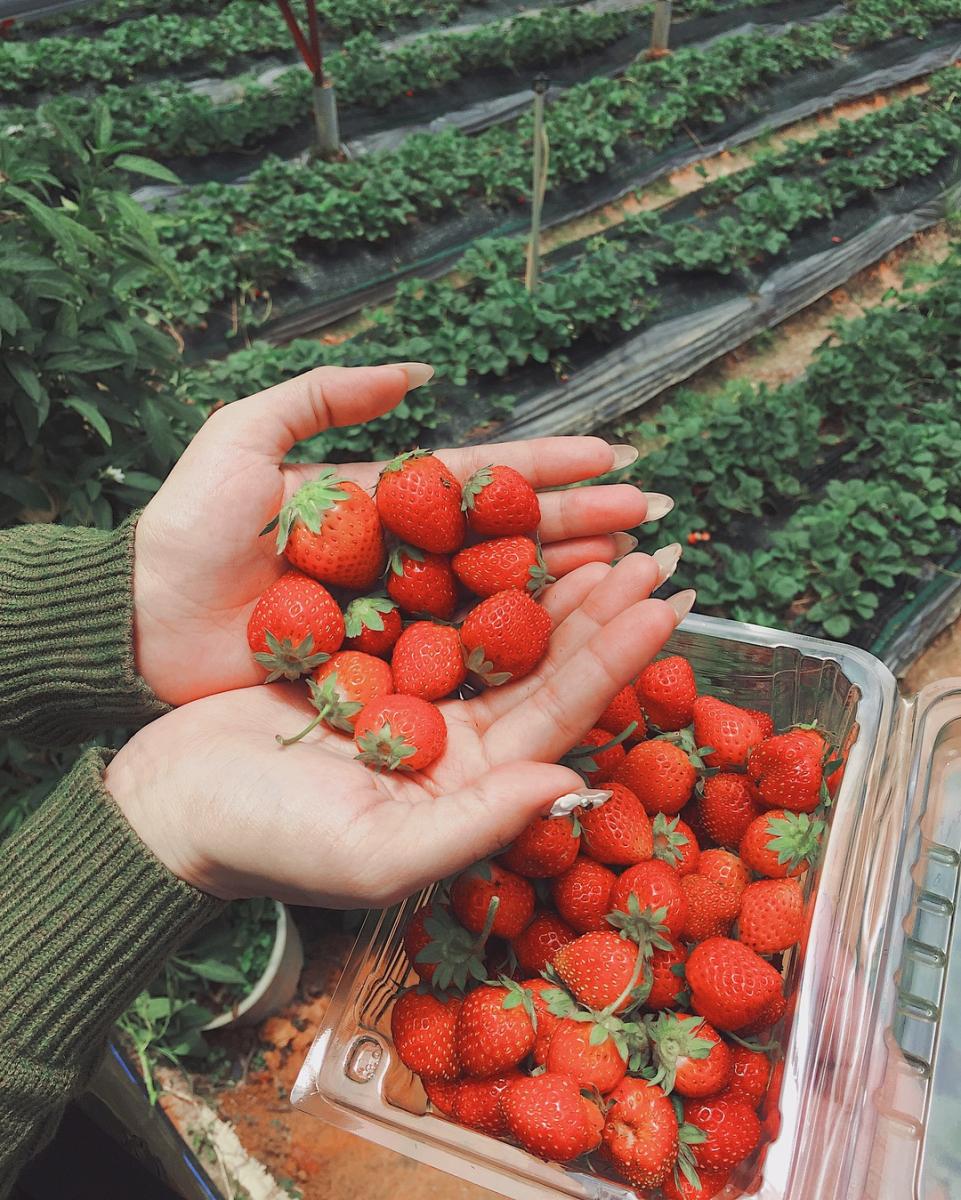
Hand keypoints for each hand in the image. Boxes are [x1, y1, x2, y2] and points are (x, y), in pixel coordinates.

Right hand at [107, 557, 690, 907]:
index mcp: (470, 787)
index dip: (618, 660)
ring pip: (497, 631)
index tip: (667, 605)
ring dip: (548, 581)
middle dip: (601, 609)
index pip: (561, 715)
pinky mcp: (369, 660)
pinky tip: (506, 529)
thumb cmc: (263, 842)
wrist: (167, 806)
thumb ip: (474, 825)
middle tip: (653, 551)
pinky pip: (435, 607)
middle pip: (543, 665)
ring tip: (601, 531)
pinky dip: (472, 569)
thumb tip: (568, 785)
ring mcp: (415, 697)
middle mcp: (455, 742)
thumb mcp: (372, 851)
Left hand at [132, 364, 668, 705]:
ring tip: (636, 576)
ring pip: (502, 597)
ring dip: (570, 585)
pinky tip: (572, 645)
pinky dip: (519, 650)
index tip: (617, 456)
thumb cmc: (187, 533)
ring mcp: (402, 618)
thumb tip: (418, 372)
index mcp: (385, 500)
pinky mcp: (388, 672)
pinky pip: (464, 658)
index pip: (486, 478)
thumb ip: (322, 395)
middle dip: (585, 525)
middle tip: (655, 522)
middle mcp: (406, 558)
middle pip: (511, 538)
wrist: (141, 628)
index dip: (552, 466)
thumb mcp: (243, 439)